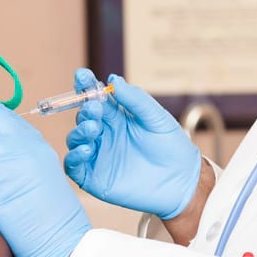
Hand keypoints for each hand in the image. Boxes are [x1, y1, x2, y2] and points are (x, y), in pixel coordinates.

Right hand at [63, 69, 201, 219]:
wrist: (182, 181)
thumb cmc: (172, 147)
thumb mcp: (156, 117)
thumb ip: (135, 99)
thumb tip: (113, 80)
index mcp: (117, 117)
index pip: (95, 98)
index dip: (86, 85)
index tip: (82, 75)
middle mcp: (104, 134)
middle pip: (84, 117)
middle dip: (85, 109)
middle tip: (94, 108)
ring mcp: (98, 155)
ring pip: (75, 139)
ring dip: (79, 131)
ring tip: (93, 128)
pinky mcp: (94, 177)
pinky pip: (73, 166)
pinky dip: (74, 156)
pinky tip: (88, 149)